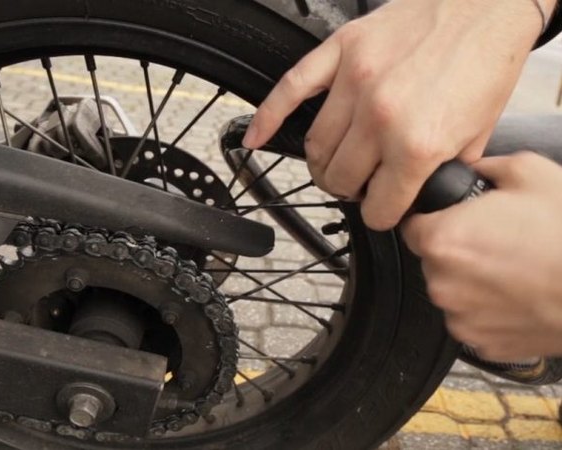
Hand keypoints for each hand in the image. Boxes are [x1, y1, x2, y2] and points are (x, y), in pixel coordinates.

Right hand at [243, 0, 549, 229]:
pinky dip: (267, 118)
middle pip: (340, 179)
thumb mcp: (479, 134)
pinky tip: (255, 138)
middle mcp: (380, 117)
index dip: (382, 215)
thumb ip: (442, 172)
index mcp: (418, 143)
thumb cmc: (486, 60)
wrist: (486, 4)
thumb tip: (419, 194)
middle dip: (350, 191)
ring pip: (316, 147)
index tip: (382, 211)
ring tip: (334, 167)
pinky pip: (290, 90)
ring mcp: (354, 83)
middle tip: (359, 187)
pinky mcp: (340, 53)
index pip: (379, 207)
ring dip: (322, 165)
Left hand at [402, 152, 561, 360]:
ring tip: (512, 268)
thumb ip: (487, 167)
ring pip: (453, 292)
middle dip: (457, 250)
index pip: (411, 226)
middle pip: (433, 260)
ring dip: (472, 281)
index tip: (449, 219)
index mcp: (442, 240)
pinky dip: (489, 309)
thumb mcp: (529, 173)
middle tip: (495, 241)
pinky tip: (518, 294)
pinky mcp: (482, 344)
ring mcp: (461, 318)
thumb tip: (477, 170)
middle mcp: (442, 283)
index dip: (431, 219)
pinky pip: (474, 321)